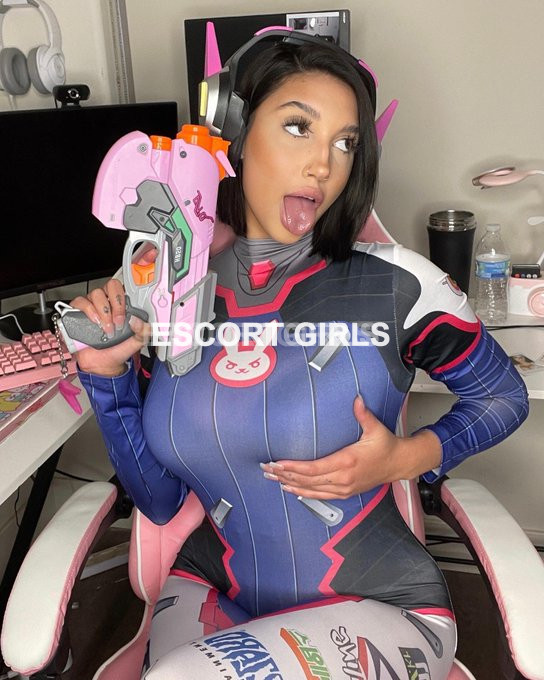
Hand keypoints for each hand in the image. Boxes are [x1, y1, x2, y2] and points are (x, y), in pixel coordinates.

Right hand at [68, 278, 150, 376]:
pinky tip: (94, 322)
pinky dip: (88, 310)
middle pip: (109, 287)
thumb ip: (143, 332)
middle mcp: (106, 302)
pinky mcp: (77, 313)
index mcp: (120, 305)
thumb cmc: (117, 350)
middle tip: (117, 322)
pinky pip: (79, 302)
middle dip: (115, 304)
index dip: (124, 297)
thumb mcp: (136, 342)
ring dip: (103, 311)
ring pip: (95, 294)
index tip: (126, 314)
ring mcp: (92, 306)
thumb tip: (139, 321)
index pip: (122, 288)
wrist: (101, 364)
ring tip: (106, 328)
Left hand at [260, 396, 441, 499]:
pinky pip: (319, 496)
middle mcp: (342, 478)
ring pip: (311, 489)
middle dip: (285, 475)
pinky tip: (290, 489)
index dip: (293, 467)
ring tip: (272, 478)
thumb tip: (356, 399)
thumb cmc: (386, 446)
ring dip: (289, 484)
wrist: (399, 464)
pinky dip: (303, 493)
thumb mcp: (376, 428)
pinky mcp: (345, 492)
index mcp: (347, 462)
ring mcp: (343, 488)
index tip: (278, 462)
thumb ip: (363, 414)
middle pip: (307, 480)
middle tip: (266, 469)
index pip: (314, 468)